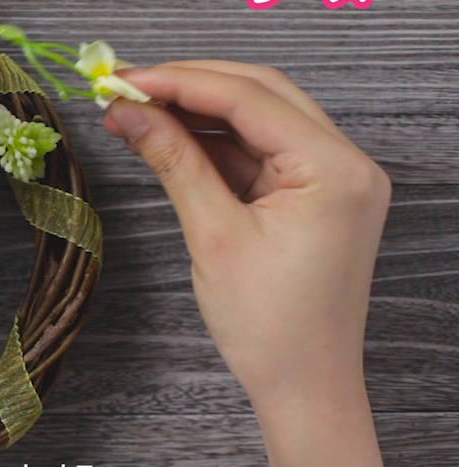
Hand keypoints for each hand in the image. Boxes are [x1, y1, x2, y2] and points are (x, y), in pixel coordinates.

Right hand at [104, 61, 389, 404]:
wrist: (304, 388)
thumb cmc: (269, 326)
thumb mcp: (213, 235)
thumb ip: (174, 161)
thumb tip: (127, 111)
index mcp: (334, 169)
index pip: (249, 98)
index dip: (179, 81)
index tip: (122, 78)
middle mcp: (344, 161)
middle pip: (259, 93)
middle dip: (188, 85)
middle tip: (123, 86)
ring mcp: (331, 177)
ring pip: (256, 117)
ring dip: (195, 111)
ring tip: (133, 111)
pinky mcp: (311, 194)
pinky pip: (257, 150)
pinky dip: (212, 142)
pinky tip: (166, 138)